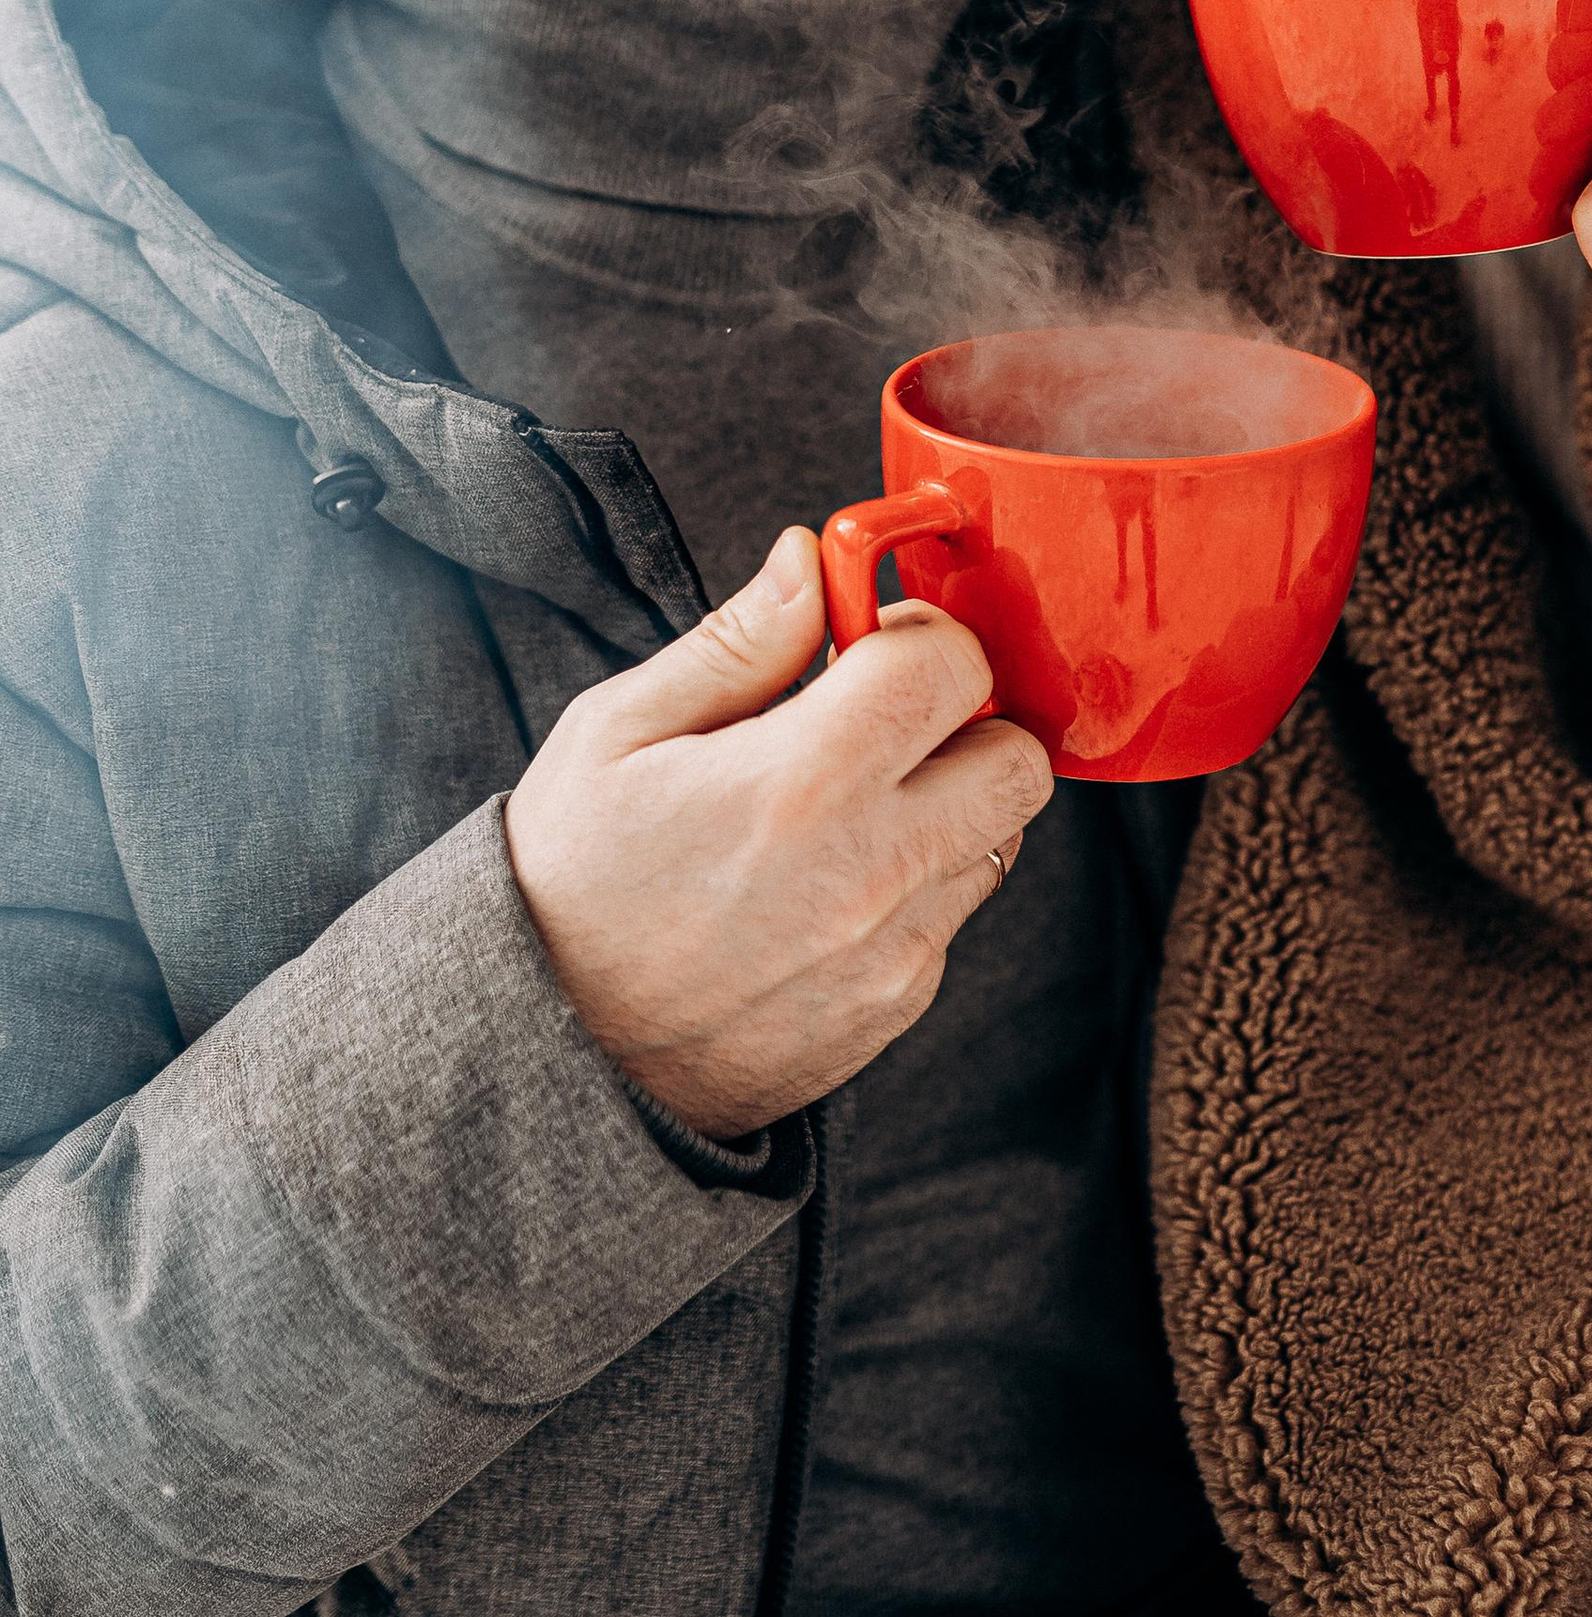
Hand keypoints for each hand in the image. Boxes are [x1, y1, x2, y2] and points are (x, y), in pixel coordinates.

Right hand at [506, 527, 1051, 1138]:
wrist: (550, 1054)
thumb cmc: (566, 885)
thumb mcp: (615, 735)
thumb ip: (737, 642)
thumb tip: (810, 563)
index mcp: (799, 783)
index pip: (951, 666)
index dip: (920, 636)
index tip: (871, 646)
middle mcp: (868, 872)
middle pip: (1016, 761)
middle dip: (966, 722)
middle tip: (884, 722)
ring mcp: (890, 951)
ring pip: (997, 840)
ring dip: (946, 806)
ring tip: (845, 807)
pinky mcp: (893, 1008)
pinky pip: (950, 919)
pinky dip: (913, 888)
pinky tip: (825, 885)